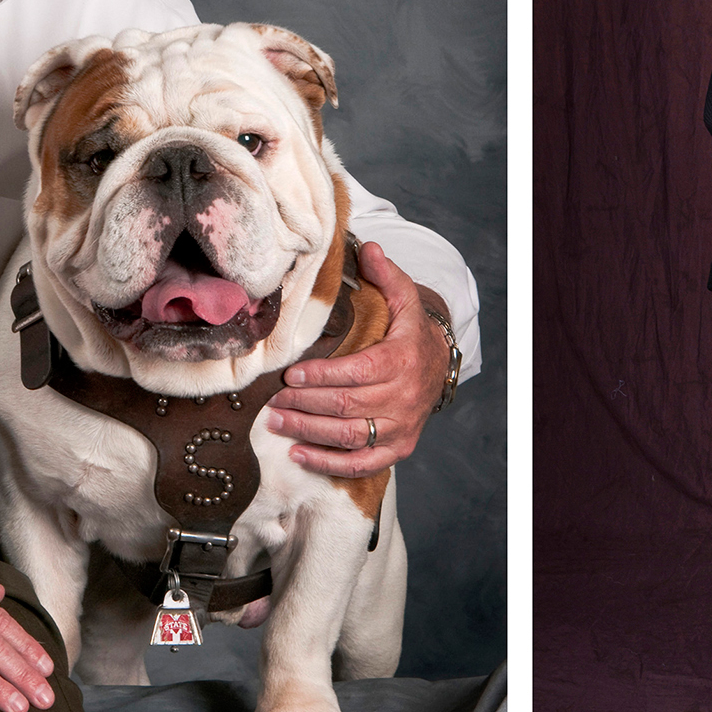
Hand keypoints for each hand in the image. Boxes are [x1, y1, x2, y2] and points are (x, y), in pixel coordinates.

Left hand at [266, 240, 448, 476]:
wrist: (440, 367)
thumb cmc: (411, 333)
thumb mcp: (405, 299)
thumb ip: (386, 275)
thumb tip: (368, 248)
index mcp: (402, 361)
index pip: (358, 372)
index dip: (322, 375)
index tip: (290, 373)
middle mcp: (403, 398)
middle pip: (347, 405)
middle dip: (304, 403)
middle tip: (271, 399)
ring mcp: (400, 427)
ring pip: (349, 435)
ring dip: (307, 430)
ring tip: (274, 422)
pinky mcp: (397, 448)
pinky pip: (360, 463)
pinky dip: (327, 463)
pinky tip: (297, 454)